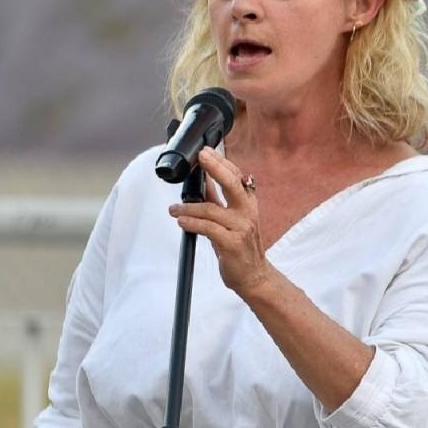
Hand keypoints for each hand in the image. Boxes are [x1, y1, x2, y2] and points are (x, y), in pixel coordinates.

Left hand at [169, 146, 271, 295]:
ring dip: (188, 207)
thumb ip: (217, 198)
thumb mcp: (229, 218)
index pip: (236, 176)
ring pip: (211, 209)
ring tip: (174, 209)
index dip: (221, 162)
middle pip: (232, 184)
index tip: (206, 151)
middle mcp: (247, 212)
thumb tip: (203, 178)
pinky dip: (192, 223)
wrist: (253, 275)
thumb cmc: (238, 245)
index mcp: (248, 203)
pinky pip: (208, 229)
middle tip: (201, 157)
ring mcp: (241, 228)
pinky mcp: (232, 244)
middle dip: (215, 168)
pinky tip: (181, 221)